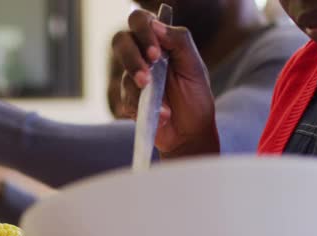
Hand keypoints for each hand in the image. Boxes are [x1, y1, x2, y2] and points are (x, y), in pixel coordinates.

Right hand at [112, 9, 218, 157]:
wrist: (191, 133)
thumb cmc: (195, 96)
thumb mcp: (194, 67)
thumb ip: (179, 41)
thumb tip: (155, 25)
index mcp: (159, 41)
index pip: (139, 21)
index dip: (142, 32)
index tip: (156, 53)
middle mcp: (142, 56)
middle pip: (120, 41)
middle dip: (131, 59)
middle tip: (146, 79)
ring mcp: (132, 78)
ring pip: (123, 75)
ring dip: (140, 91)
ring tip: (164, 108)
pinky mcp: (128, 100)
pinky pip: (126, 100)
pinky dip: (145, 110)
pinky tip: (162, 117)